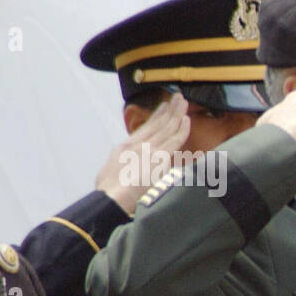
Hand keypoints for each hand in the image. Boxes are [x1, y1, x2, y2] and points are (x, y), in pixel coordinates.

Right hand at [95, 93, 190, 214]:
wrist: (111, 197)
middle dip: (168, 110)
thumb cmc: (108, 193)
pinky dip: (181, 129)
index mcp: (125, 147)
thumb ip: (121, 169)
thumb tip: (124, 172)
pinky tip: (186, 119)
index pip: (146, 129)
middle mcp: (137, 144)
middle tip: (177, 98)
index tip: (164, 107)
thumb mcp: (109, 175)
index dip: (156, 117)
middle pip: (157, 124)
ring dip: (176, 113)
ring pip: (167, 128)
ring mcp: (148, 149)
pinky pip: (174, 140)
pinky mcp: (159, 157)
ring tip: (182, 101)